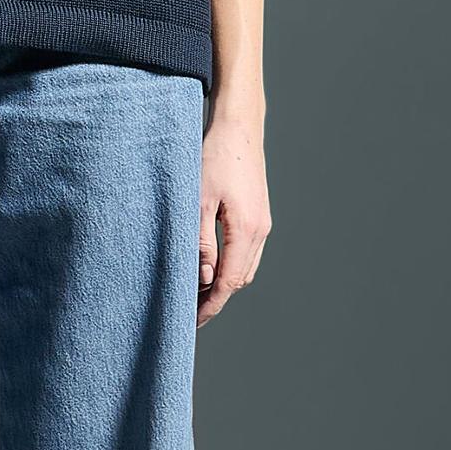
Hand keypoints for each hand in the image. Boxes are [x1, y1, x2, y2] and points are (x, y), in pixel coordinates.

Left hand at [197, 108, 269, 327]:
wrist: (238, 126)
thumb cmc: (213, 158)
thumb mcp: (198, 201)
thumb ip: (200, 242)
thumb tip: (203, 278)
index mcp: (246, 231)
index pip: (230, 283)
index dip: (211, 306)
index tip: (192, 322)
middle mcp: (260, 231)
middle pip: (240, 279)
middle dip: (216, 299)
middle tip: (188, 311)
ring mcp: (262, 223)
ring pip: (245, 267)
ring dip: (224, 282)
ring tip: (196, 292)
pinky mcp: (258, 214)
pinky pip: (247, 251)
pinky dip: (230, 265)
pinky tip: (210, 264)